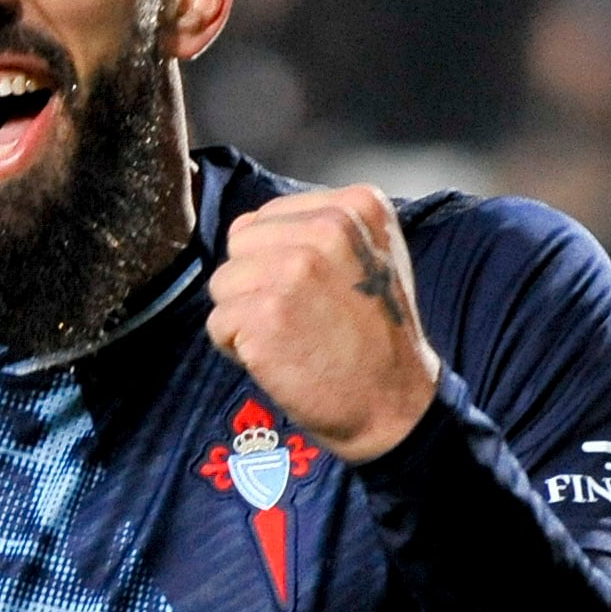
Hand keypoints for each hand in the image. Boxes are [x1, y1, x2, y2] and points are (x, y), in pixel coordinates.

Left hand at [204, 186, 442, 463]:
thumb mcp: (374, 257)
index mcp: (357, 206)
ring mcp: (293, 269)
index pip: (267, 218)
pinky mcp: (266, 313)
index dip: (276, 262)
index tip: (317, 294)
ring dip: (244, 318)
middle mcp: (327, 228)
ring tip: (290, 339)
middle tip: (299, 319)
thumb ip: (319, 229)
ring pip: (223, 282)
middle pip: (240, 244)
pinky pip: (218, 323)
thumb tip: (248, 227)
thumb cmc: (376, 337)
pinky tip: (280, 361)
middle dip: (256, 284)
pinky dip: (238, 350)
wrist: (393, 405)